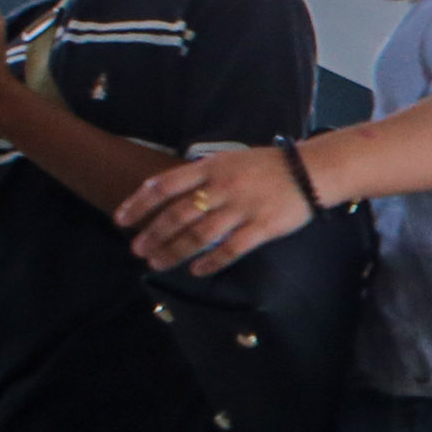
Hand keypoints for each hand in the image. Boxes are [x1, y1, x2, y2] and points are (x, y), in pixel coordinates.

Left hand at [120, 143, 312, 276]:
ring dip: (174, 251)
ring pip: (199, 235)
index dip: (140, 203)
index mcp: (211, 168)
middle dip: (153, 234)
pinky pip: (231, 249)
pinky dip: (211, 262)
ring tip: (157, 263)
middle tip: (137, 249)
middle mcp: (222, 187)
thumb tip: (170, 194)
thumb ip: (201, 176)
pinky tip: (197, 271)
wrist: (310, 171)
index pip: (165, 185)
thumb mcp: (229, 160)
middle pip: (178, 214)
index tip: (121, 219)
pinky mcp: (262, 227)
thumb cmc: (267, 166)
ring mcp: (242, 208)